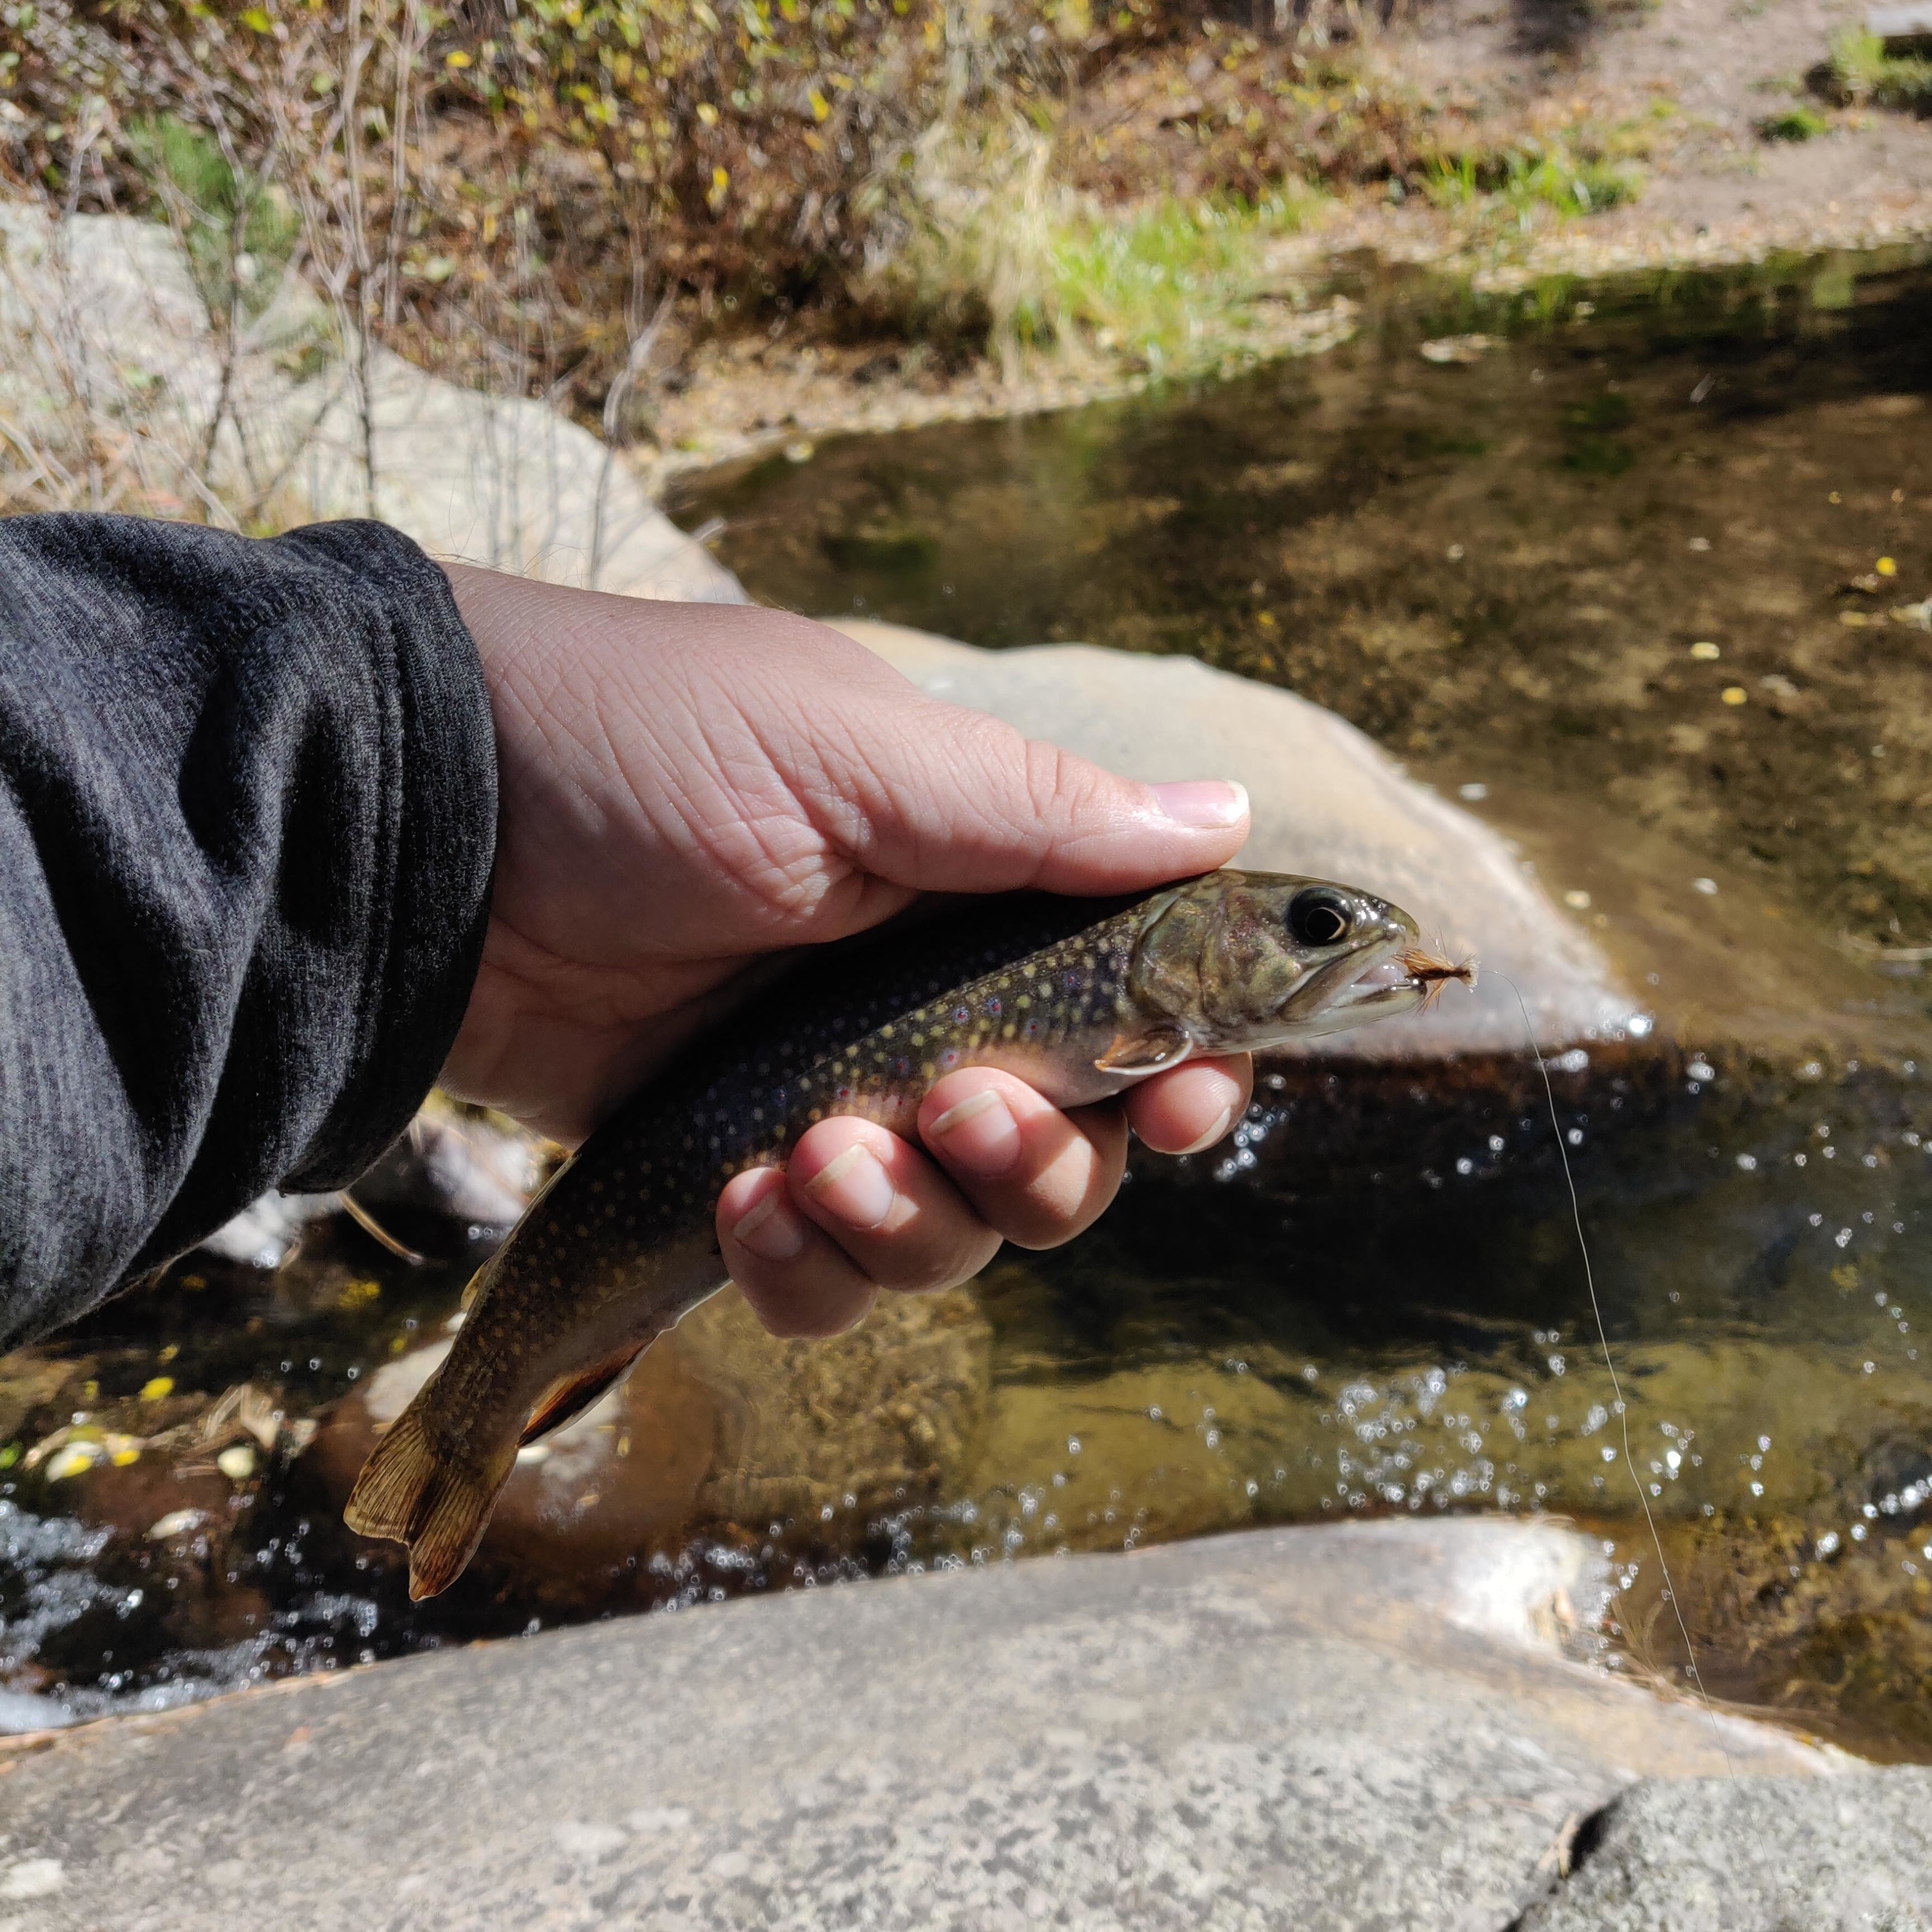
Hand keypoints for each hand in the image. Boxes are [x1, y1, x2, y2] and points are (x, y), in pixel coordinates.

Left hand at [441, 567, 1252, 1337]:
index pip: (1135, 1014)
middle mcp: (923, 1012)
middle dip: (1034, 1163)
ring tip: (813, 1155)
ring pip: (949, 1240)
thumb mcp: (850, 752)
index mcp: (976, 897)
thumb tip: (1227, 818)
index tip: (1180, 1103)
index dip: (1180, 1075)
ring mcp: (826, 1102)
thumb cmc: (642, 751)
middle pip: (1062, 1161)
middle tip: (953, 1103)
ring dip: (910, 1222)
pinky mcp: (730, 1178)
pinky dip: (801, 1268)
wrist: (430, 830)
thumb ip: (1037, 815)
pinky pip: (820, 1283)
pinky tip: (741, 1200)